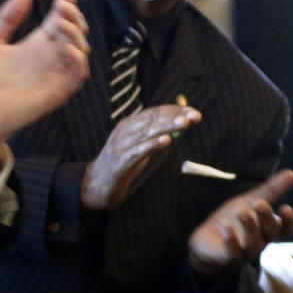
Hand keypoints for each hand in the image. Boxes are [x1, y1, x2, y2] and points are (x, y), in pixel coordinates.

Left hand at [0, 0, 90, 177]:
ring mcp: (56, 73)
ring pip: (81, 49)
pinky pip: (78, 74)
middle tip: (62, 5)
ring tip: (61, 22)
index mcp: (37, 42)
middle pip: (74, 30)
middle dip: (74, 14)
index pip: (60, 17)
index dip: (66, 2)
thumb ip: (6, 19)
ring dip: (76, 34)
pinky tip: (68, 48)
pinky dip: (78, 59)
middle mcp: (50, 56)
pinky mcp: (58, 91)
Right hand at [81, 103, 201, 209]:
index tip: (193, 112)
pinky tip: (166, 141)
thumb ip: (157, 132)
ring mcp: (120, 146)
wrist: (99, 182)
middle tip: (193, 116)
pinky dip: (152, 145)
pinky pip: (138, 151)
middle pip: (151, 120)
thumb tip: (182, 121)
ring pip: (146, 133)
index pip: (154, 112)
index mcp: (129, 124)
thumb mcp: (140, 144)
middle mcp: (124, 131)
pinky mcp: (120, 162)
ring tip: (184, 124)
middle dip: (174, 116)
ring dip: (166, 127)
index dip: (174, 110)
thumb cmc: (124, 161)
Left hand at [188, 169, 292, 275]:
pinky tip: (226, 226)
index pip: (287, 229)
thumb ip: (270, 190)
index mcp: (268, 228)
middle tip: (260, 203)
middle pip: (271, 233)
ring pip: (255, 244)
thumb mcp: (250, 201)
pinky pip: (232, 253)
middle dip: (267, 218)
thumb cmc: (233, 219)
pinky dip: (231, 240)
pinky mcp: (226, 256)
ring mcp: (245, 250)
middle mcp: (260, 240)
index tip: (285, 208)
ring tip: (242, 211)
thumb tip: (292, 173)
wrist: (207, 241)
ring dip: (250, 227)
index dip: (290, 221)